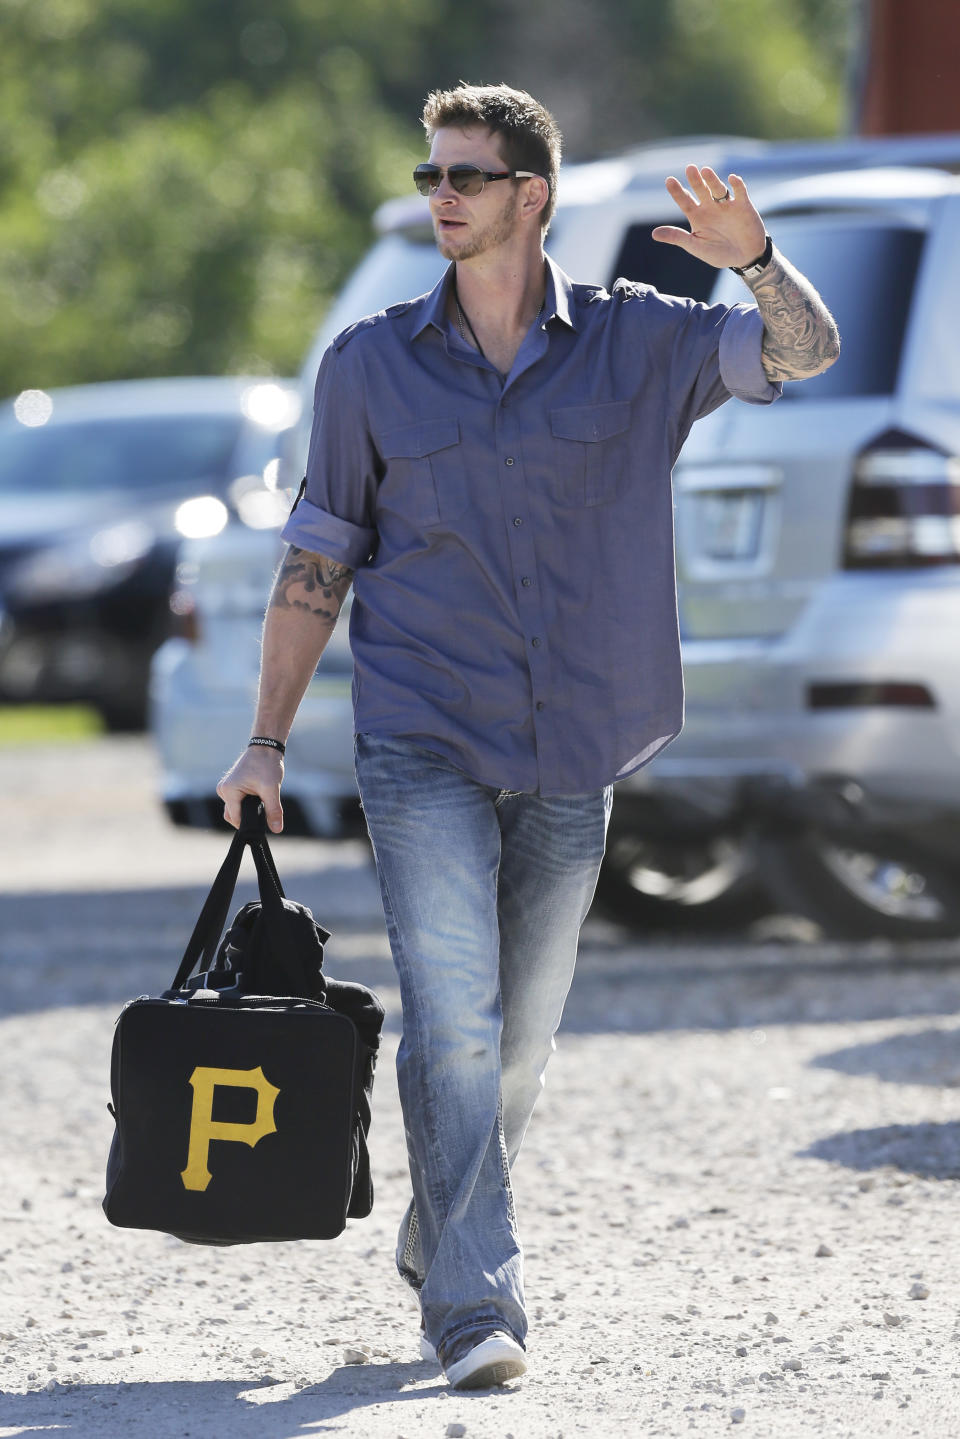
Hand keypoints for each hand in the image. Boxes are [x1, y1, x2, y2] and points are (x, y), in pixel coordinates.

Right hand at [217, 747, 283, 832]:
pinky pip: (236, 803)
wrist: (266, 747)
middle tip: (265, 813)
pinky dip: (246, 805)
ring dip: (247, 811)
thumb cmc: (266, 764)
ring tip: (262, 802)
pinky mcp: (232, 787)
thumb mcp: (272, 789)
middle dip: (248, 818)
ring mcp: (226, 788)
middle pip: (233, 816)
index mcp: (229, 791)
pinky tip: (258, 800)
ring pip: (235, 810)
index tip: (263, 824)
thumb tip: (276, 829)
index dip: (250, 824)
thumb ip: (273, 810)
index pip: (236, 818)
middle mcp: (224, 790)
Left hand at [652, 165, 766, 269]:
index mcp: (697, 216)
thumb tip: (654, 234)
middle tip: (690, 168)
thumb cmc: (719, 253)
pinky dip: (737, 185)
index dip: (677, 191)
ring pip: (718, 189)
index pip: (685, 201)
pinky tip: (732, 178)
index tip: (669, 180)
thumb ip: (677, 238)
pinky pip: (740, 192)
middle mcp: (710, 207)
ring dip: (712, 180)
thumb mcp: (696, 246)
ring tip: (705, 170)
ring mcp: (727, 205)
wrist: (745, 257)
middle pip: (701, 190)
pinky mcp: (743, 205)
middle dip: (695, 179)